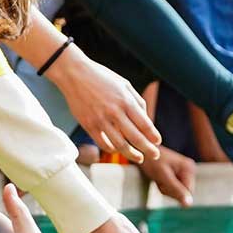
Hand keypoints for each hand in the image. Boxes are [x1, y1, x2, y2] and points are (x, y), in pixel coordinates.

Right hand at [48, 47, 161, 163]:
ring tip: (139, 158)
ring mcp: (101, 120)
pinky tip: (118, 150)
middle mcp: (115, 112)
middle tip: (155, 155)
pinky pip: (103, 143)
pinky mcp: (88, 125)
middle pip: (135, 137)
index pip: (144, 124)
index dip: (153, 135)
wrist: (74, 74)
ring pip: (120, 145)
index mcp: (126, 101)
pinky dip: (113, 150)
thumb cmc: (101, 77)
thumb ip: (137, 101)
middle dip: (148, 149)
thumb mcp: (124, 84)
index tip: (158, 142)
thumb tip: (146, 119)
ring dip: (132, 154)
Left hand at [140, 145, 196, 206]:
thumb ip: (177, 190)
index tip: (163, 182)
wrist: (142, 151)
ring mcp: (185, 172)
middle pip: (183, 193)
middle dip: (169, 190)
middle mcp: (190, 169)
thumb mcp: (164, 177)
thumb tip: (189, 205)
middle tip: (159, 179)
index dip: (174, 192)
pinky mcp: (179, 174)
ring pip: (178, 192)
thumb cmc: (152, 162)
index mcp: (189, 168)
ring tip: (159, 177)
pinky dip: (165, 186)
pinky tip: (160, 178)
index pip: (187, 192)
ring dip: (166, 188)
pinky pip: (174, 188)